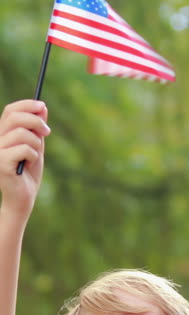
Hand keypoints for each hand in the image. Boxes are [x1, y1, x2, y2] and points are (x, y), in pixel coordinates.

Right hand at [0, 100, 50, 218]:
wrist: (23, 198)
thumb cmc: (28, 174)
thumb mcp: (35, 147)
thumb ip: (37, 129)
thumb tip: (42, 107)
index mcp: (2, 134)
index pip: (10, 111)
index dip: (26, 105)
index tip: (42, 106)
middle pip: (15, 117)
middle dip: (35, 122)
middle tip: (47, 132)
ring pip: (22, 134)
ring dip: (36, 144)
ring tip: (34, 157)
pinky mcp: (1, 162)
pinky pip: (24, 149)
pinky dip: (33, 156)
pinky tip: (28, 165)